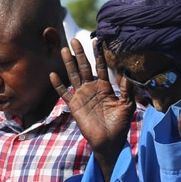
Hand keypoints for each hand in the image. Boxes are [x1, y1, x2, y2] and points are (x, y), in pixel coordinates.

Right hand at [52, 38, 134, 181]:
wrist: (110, 142)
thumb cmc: (120, 124)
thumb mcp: (127, 105)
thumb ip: (127, 89)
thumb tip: (127, 73)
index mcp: (105, 87)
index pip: (101, 67)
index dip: (98, 55)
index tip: (96, 41)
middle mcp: (92, 88)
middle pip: (85, 67)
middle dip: (80, 54)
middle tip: (75, 40)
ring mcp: (82, 96)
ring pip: (74, 75)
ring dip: (69, 63)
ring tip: (65, 50)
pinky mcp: (74, 106)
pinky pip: (64, 93)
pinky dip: (58, 85)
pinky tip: (53, 74)